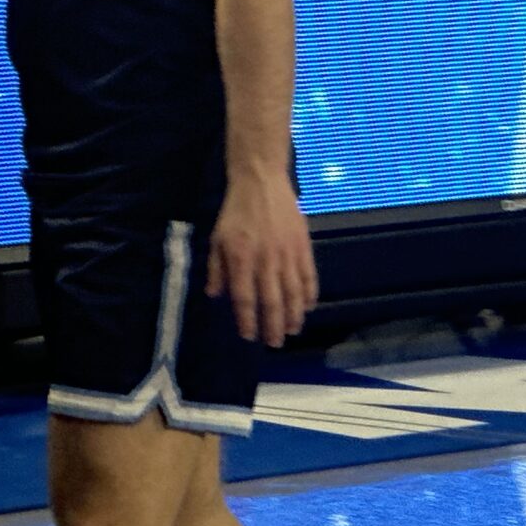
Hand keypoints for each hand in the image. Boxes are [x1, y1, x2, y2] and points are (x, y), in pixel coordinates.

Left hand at [206, 171, 318, 347]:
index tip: (249, 336)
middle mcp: (265, 260)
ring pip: (293, 291)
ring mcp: (287, 253)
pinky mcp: (303, 245)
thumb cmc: (235, 212)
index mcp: (240, 259)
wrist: (262, 183)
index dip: (247, 319)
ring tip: (293, 330)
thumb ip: (216, 269)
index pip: (244, 297)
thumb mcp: (217, 239)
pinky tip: (308, 306)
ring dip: (293, 314)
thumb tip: (215, 295)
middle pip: (271, 300)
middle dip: (273, 325)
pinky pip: (308, 275)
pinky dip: (309, 293)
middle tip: (275, 343)